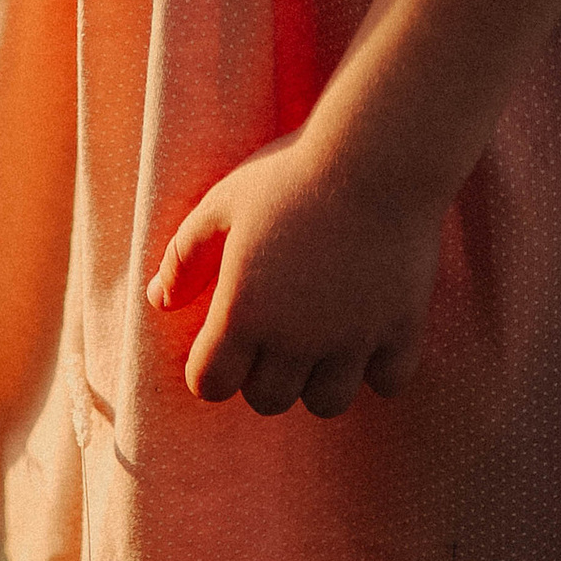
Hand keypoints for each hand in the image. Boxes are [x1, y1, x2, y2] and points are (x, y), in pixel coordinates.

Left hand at [147, 127, 444, 421]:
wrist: (377, 156)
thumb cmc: (291, 174)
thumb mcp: (222, 204)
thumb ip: (185, 258)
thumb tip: (159, 300)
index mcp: (245, 312)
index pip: (211, 384)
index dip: (208, 369)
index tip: (219, 345)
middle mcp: (296, 339)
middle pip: (268, 400)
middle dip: (259, 375)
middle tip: (269, 335)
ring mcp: (352, 340)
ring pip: (326, 403)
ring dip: (315, 381)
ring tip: (317, 341)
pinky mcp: (401, 330)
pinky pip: (387, 383)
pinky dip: (376, 368)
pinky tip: (366, 331)